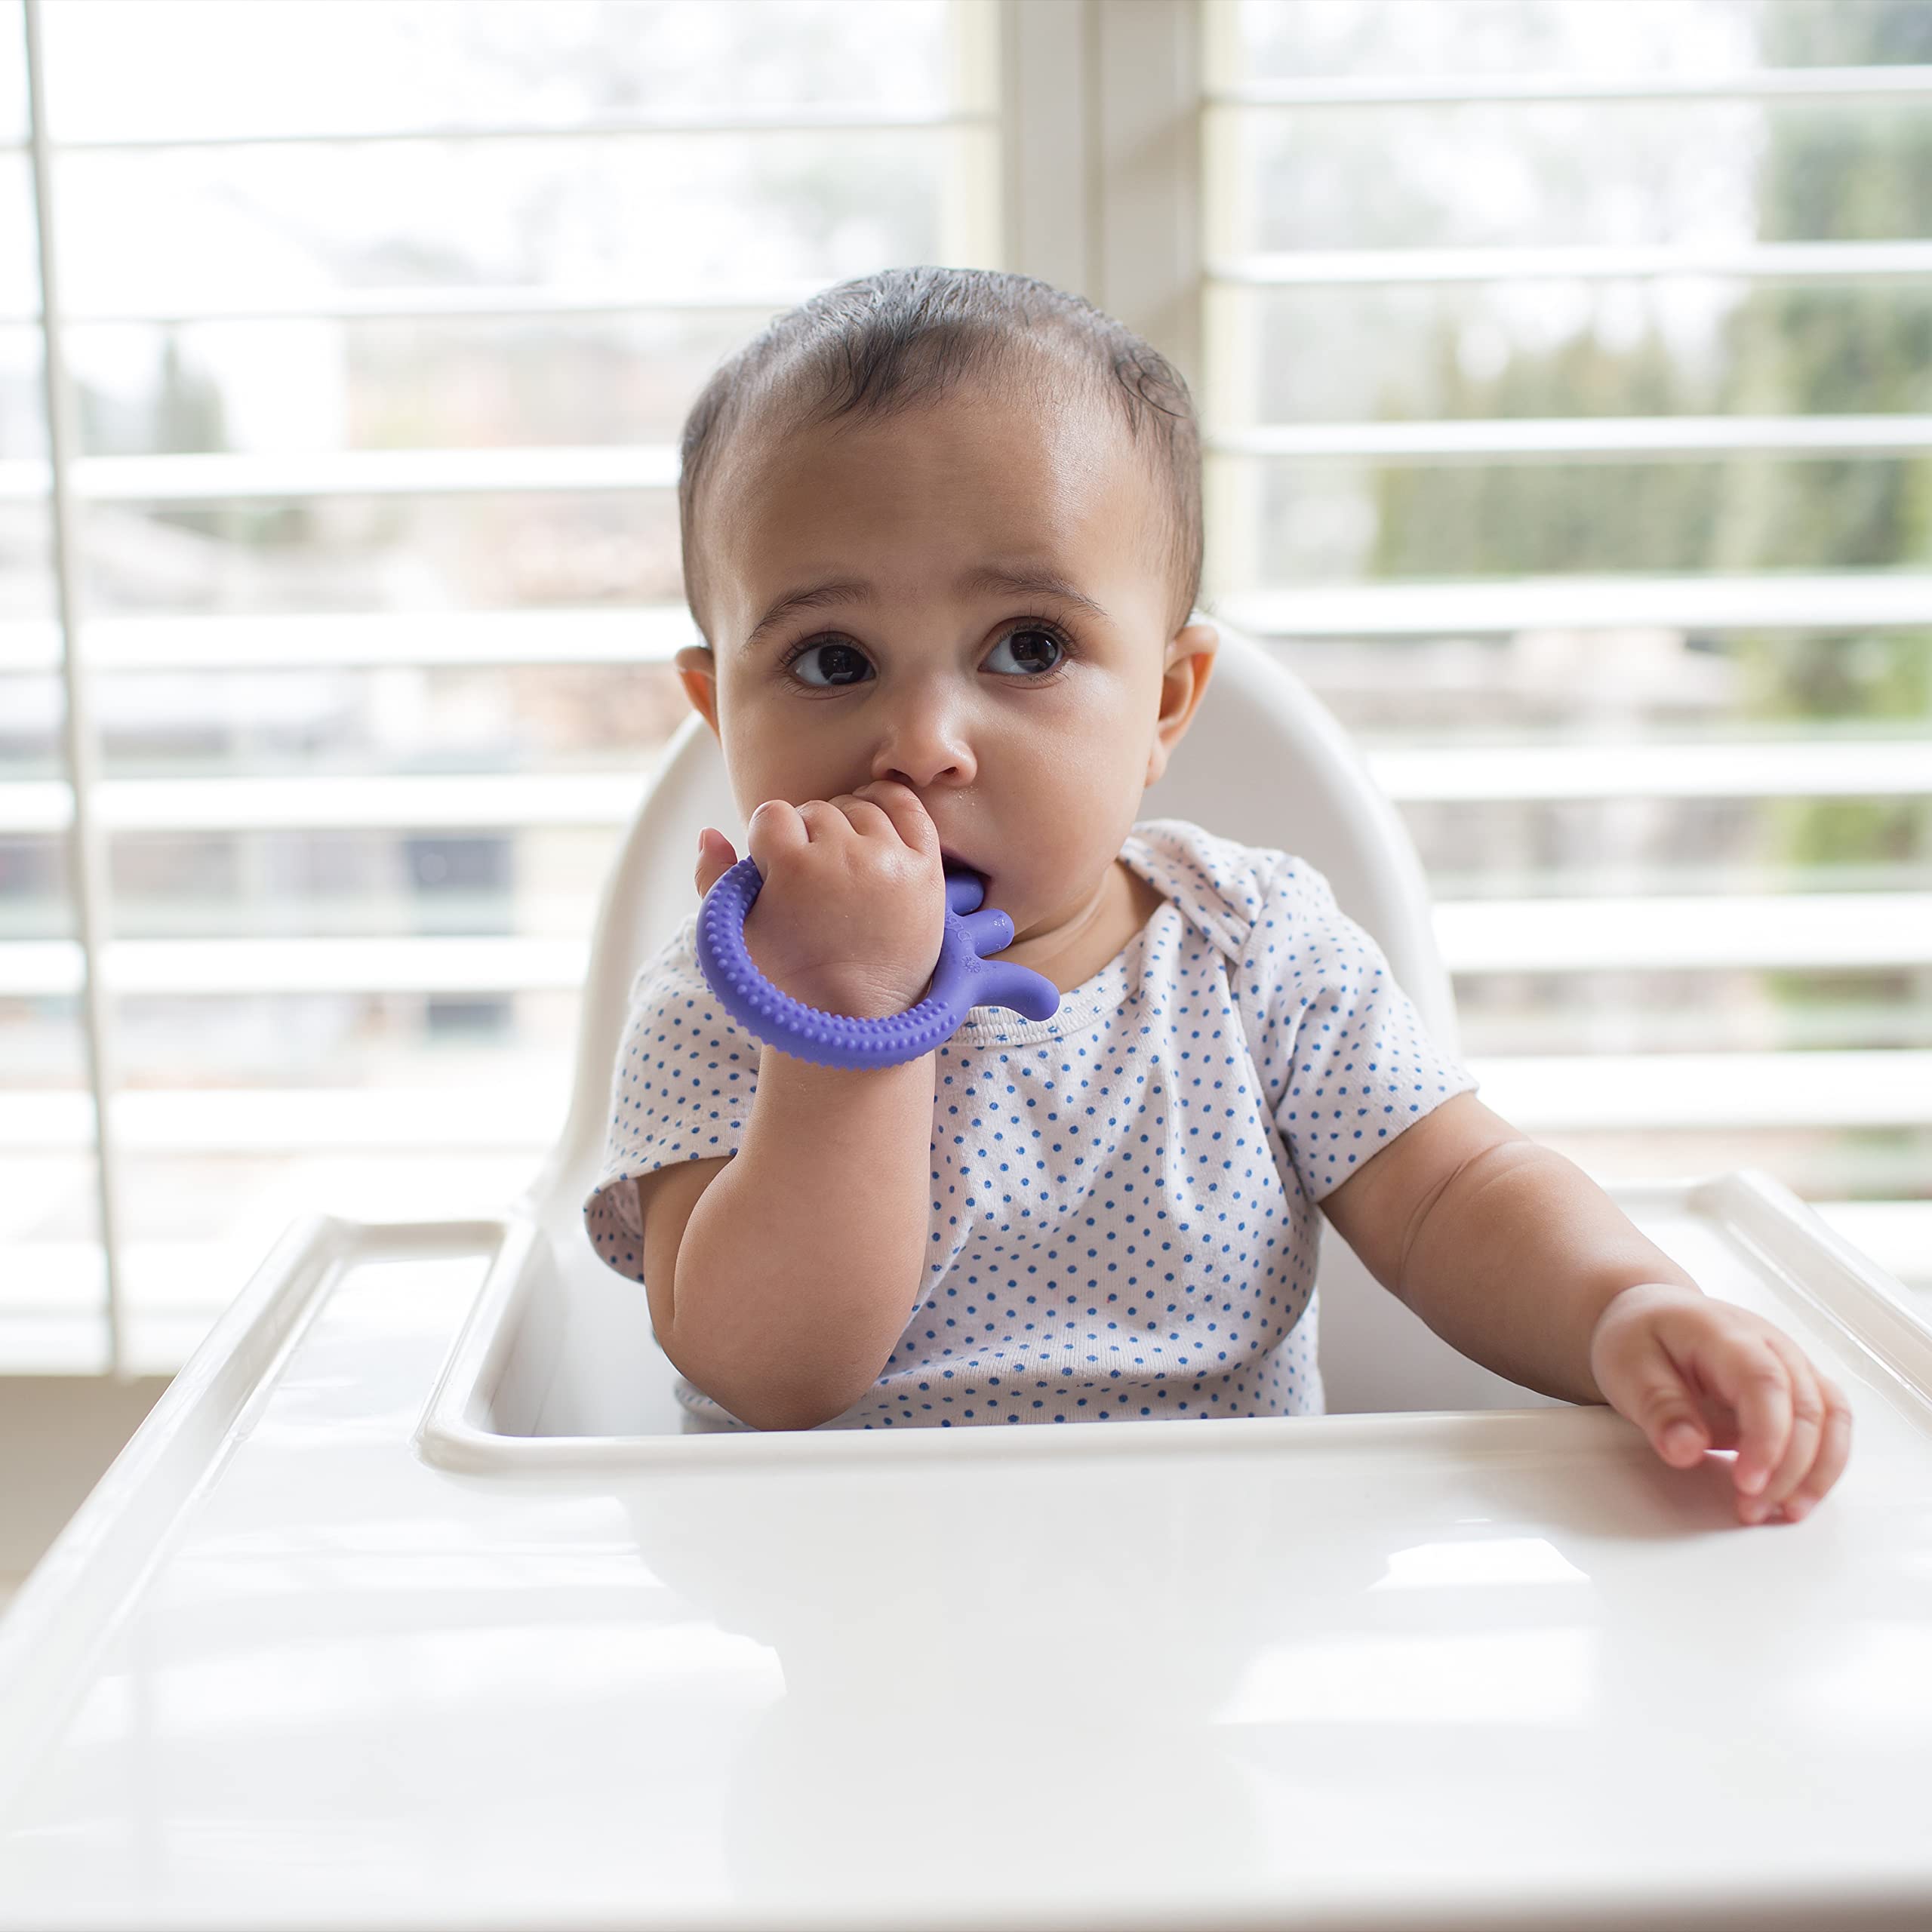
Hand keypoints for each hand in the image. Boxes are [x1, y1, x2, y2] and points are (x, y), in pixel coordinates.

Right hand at [693, 780, 945, 1019]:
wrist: (856, 1017)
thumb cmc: (790, 978)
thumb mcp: (737, 934)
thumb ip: (712, 878)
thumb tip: (708, 832)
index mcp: (793, 868)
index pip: (772, 815)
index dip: (768, 842)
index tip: (776, 870)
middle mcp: (844, 857)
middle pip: (817, 811)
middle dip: (807, 838)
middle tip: (812, 879)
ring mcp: (890, 861)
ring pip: (861, 806)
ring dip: (846, 826)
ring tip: (841, 864)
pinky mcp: (925, 871)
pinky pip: (909, 808)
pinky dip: (889, 806)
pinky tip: (874, 827)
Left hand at [1588, 1282, 1852, 1525]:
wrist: (1651, 1314)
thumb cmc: (1640, 1337)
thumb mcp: (1626, 1367)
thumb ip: (1659, 1408)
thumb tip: (1686, 1450)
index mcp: (1724, 1332)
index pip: (1764, 1383)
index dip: (1766, 1438)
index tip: (1748, 1483)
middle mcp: (1771, 1344)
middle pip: (1805, 1407)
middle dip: (1787, 1468)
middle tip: (1750, 1509)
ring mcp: (1791, 1364)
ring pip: (1831, 1418)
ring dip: (1816, 1472)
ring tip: (1785, 1513)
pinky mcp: (1799, 1387)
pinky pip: (1829, 1426)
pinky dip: (1821, 1465)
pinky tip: (1796, 1497)